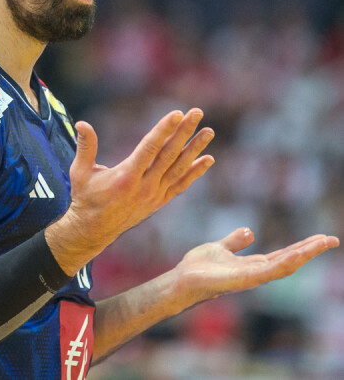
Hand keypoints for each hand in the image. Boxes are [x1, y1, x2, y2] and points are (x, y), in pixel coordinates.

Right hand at [47, 108, 214, 274]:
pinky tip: (208, 159)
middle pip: (169, 154)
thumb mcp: (80, 172)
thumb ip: (85, 147)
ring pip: (179, 168)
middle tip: (197, 112)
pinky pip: (180, 185)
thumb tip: (82, 123)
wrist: (94, 229)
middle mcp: (144, 186)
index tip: (176, 113)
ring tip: (209, 131)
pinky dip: (195, 172)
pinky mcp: (159, 201)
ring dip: (195, 149)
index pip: (150, 148)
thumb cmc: (85, 197)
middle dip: (184, 132)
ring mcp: (154, 195)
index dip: (164, 129)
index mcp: (126, 177)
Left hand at [172, 227, 339, 305]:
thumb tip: (251, 231)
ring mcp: (251, 278)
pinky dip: (284, 264)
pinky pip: (268, 272)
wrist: (181, 280)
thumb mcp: (219, 247)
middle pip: (288, 260)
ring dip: (303, 254)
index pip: (283, 255)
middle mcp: (255, 272)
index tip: (320, 238)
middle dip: (310, 250)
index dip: (301, 247)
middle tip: (331, 239)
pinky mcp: (242, 280)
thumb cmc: (198, 267)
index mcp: (252, 265)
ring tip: (322, 243)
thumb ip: (235, 241)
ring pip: (284, 266)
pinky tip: (297, 255)